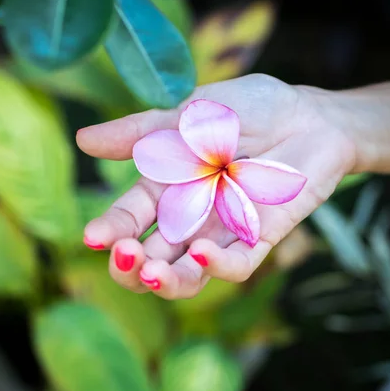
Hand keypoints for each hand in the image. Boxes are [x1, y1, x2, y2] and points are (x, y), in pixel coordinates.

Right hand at [76, 74, 356, 298]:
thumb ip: (140, 132)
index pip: (129, 217)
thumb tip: (82, 140)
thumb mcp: (188, 115)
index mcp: (165, 187)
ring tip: (154, 273)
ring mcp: (222, 231)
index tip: (93, 237)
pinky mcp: (258, 238)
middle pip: (152, 257)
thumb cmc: (247, 110)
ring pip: (189, 274)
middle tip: (124, 256)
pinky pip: (237, 265)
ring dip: (168, 280)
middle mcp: (188, 216)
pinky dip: (219, 267)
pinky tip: (202, 254)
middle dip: (132, 266)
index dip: (110, 229)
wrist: (307, 115)